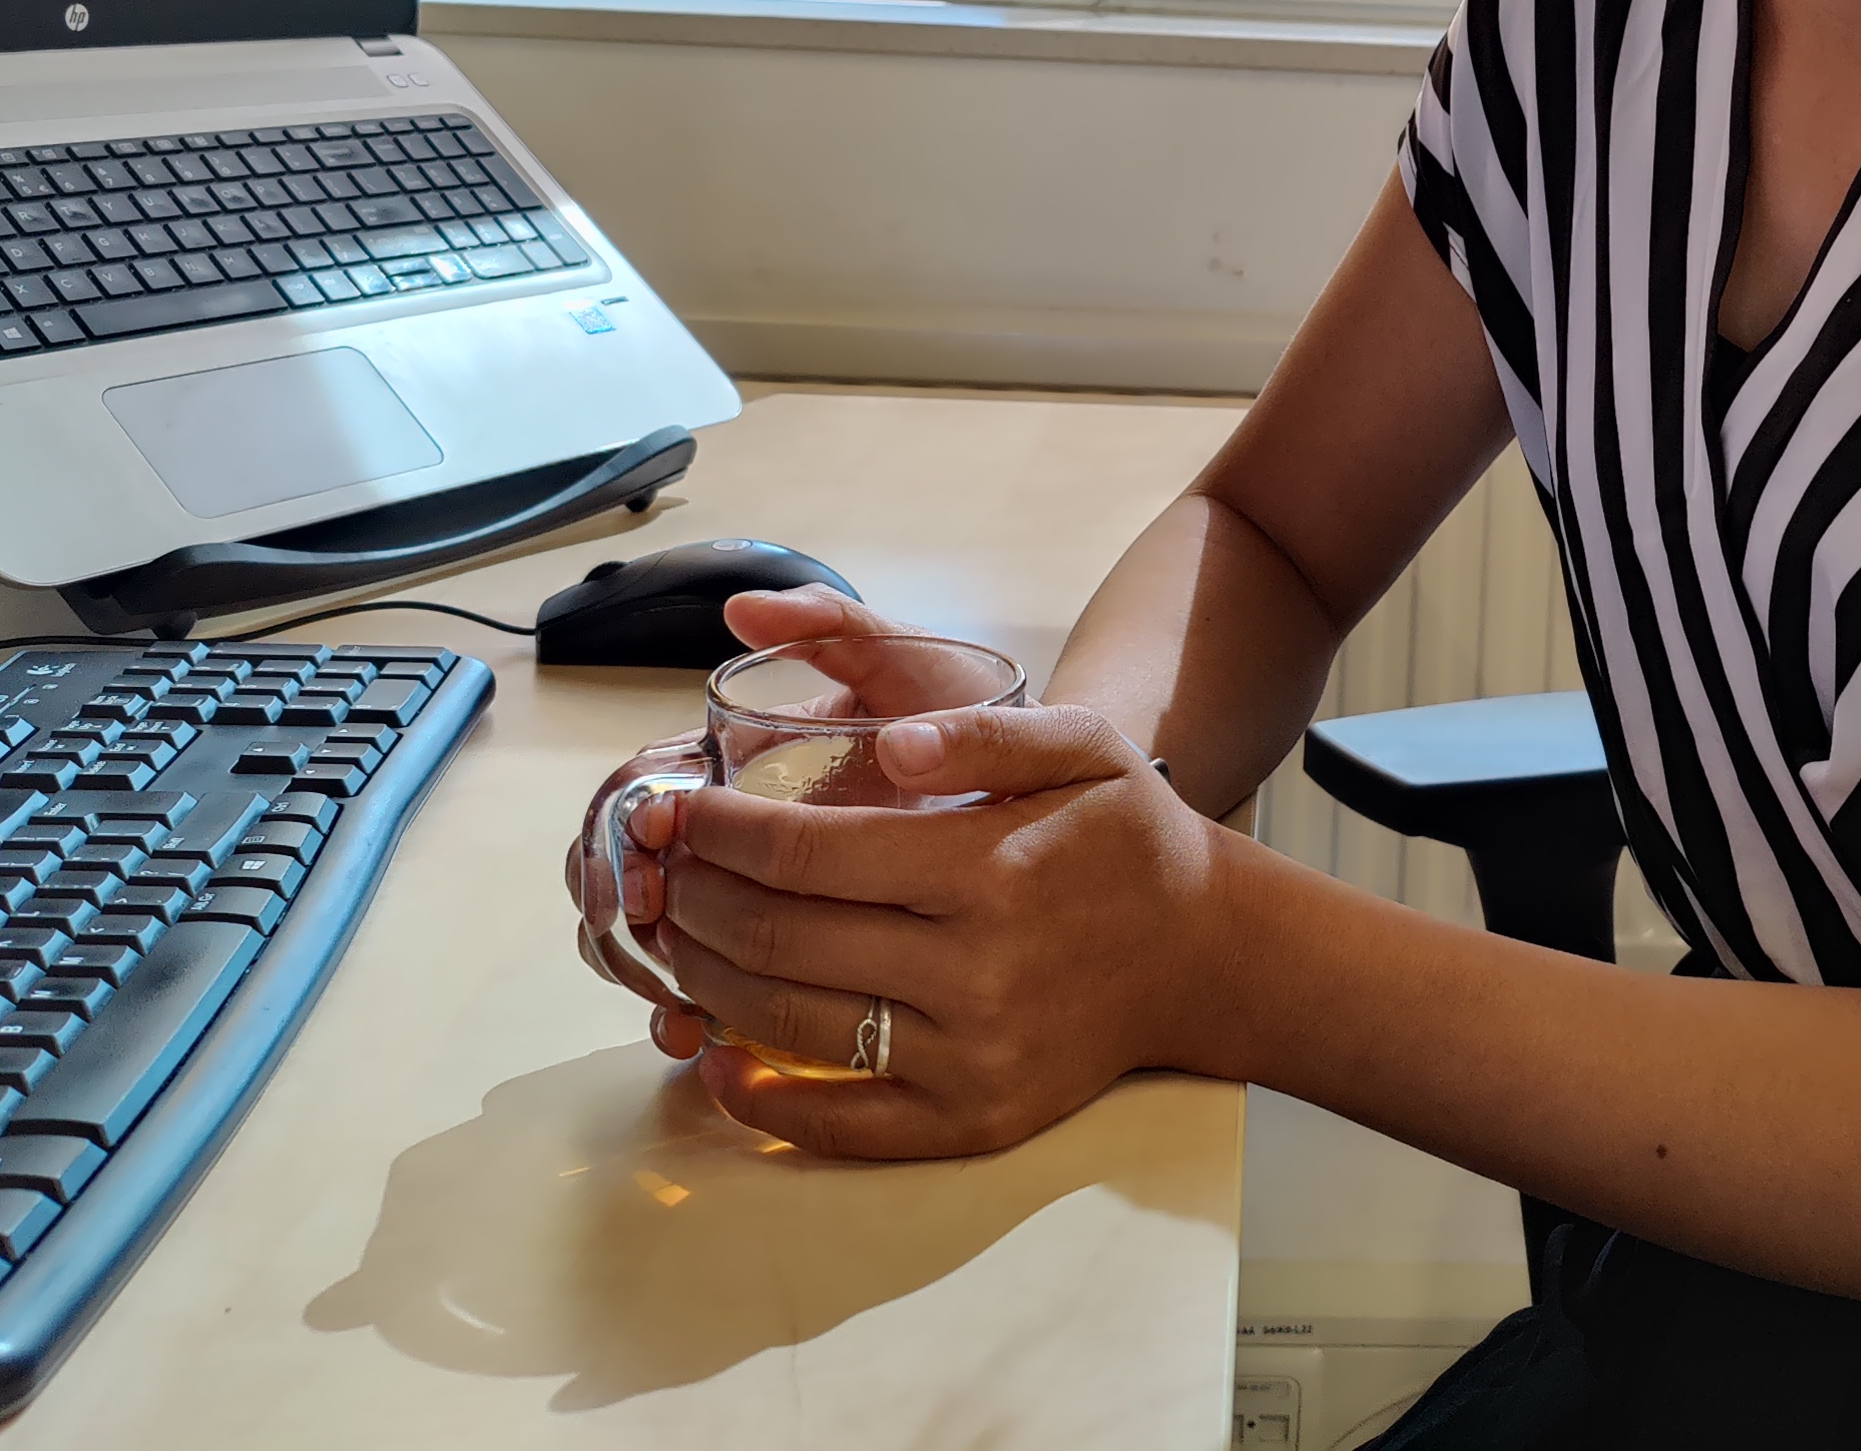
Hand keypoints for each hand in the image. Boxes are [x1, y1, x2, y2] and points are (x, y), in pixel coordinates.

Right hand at [561, 576, 927, 1014]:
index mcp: (745, 756)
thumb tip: (741, 609)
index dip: (626, 809)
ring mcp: (755, 892)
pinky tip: (700, 1036)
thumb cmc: (970, 715)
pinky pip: (709, 991)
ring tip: (673, 1000)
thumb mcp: (910, 665)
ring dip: (644, 967)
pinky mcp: (788, 952)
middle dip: (622, 896)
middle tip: (650, 922)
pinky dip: (688, 1010)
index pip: (643, 781)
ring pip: (652, 935)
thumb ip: (835, 627)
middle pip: (626, 864)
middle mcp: (736, 827)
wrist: (1050, 788)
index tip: (649, 833)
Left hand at [648, 703, 1230, 1159]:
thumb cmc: (1126, 837)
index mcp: (989, 871)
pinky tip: (715, 1057)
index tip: (677, 811)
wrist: (1201, 953)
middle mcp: (976, 974)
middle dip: (695, 900)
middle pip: (782, 942)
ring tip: (674, 938)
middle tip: (659, 870)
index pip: (807, 856)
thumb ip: (981, 733)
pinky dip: (762, 1100)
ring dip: (706, 983)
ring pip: (795, 1027)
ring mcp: (971, 1059)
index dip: (720, 833)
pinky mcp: (974, 1120)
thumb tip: (888, 743)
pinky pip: (843, 1127)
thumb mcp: (1080, 745)